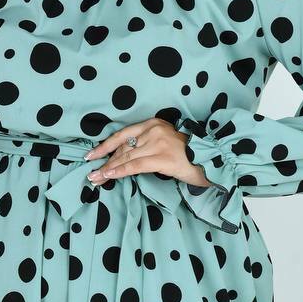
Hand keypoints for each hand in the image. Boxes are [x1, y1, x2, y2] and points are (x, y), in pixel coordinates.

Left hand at [84, 117, 210, 188]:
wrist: (210, 161)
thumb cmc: (188, 155)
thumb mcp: (165, 143)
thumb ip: (146, 145)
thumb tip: (122, 158)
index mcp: (154, 124)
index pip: (123, 134)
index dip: (105, 145)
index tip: (92, 155)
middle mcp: (154, 130)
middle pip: (123, 147)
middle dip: (105, 161)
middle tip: (92, 174)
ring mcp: (158, 143)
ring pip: (126, 157)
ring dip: (108, 169)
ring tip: (96, 178)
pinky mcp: (162, 158)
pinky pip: (135, 166)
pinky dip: (120, 171)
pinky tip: (109, 175)